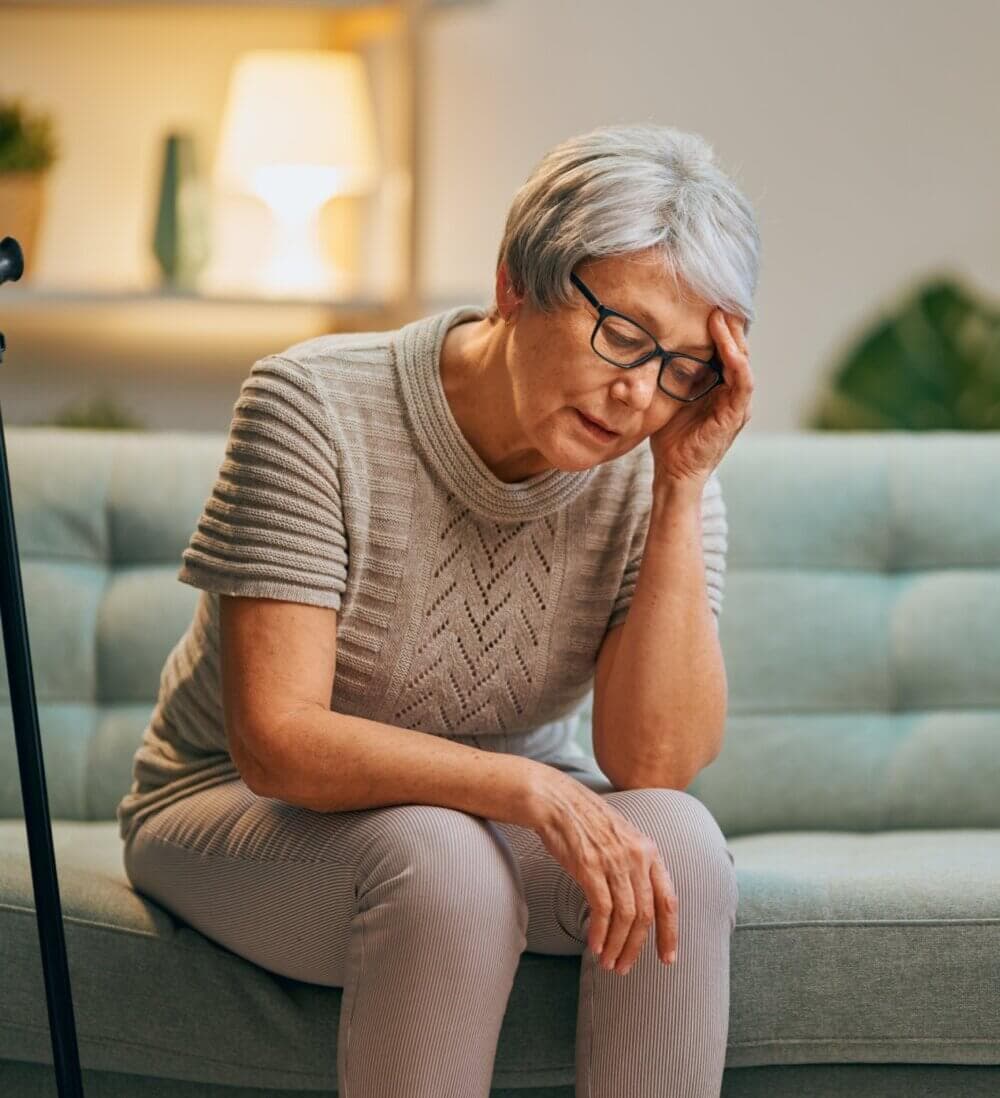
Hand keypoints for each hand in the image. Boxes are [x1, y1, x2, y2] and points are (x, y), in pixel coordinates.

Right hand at [531, 768, 678, 974]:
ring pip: (626, 917)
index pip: (668, 900)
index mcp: (649, 851)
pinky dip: (600, 933)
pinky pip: (602, 910)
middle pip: (646, 914)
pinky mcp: (590, 867)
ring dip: (618, 946)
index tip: (667, 958)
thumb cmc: (586, 821)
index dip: (669, 933)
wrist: (557, 801)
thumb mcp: (622, 838)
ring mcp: (614, 861)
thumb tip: (639, 903)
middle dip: (637, 947)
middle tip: (625, 967)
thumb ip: (635, 866)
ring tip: (609, 963)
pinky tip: (595, 946)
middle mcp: (637, 857)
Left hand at [648, 309, 753, 486]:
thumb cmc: (669, 436)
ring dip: (732, 338)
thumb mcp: (667, 395)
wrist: (674, 471)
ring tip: (720, 315)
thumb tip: (646, 345)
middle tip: (717, 297)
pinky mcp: (736, 415)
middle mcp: (733, 390)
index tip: (705, 300)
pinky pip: (743, 383)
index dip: (719, 325)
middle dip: (728, 323)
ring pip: (743, 360)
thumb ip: (666, 372)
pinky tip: (728, 347)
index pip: (724, 347)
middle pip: (737, 348)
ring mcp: (738, 402)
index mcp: (719, 384)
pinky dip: (737, 362)